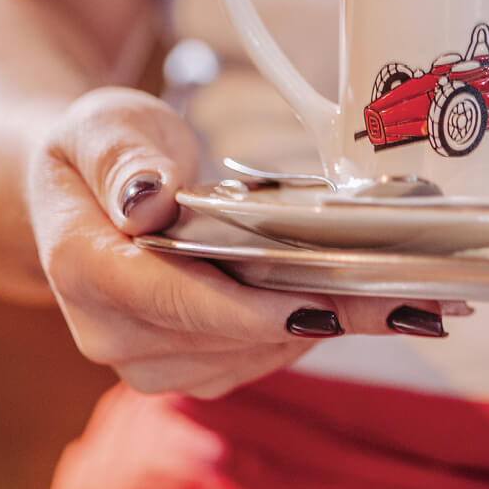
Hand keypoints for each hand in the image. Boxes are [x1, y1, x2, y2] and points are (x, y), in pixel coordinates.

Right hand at [27, 86, 459, 398]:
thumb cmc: (97, 152)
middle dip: (316, 316)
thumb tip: (148, 197)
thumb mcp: (103, 127)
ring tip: (405, 302)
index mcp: (83, 268)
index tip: (316, 306)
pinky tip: (366, 308)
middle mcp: (110, 330)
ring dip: (329, 328)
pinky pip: (258, 357)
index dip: (246, 310)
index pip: (169, 301)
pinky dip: (312, 331)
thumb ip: (123, 159)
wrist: (84, 189)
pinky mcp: (187, 361)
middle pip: (226, 337)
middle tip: (402, 297)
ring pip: (252, 355)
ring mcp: (149, 355)